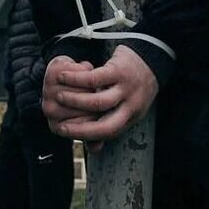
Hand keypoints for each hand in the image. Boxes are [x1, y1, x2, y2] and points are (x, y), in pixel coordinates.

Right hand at [43, 46, 159, 143]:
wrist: (150, 58)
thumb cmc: (132, 87)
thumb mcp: (127, 109)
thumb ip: (108, 126)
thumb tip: (93, 150)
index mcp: (131, 117)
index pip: (108, 133)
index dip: (85, 135)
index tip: (64, 132)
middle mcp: (131, 106)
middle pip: (106, 126)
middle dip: (81, 128)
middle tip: (60, 125)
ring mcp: (126, 88)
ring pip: (98, 102)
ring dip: (75, 101)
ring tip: (59, 97)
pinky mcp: (119, 70)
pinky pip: (94, 78)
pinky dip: (76, 79)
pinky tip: (63, 77)